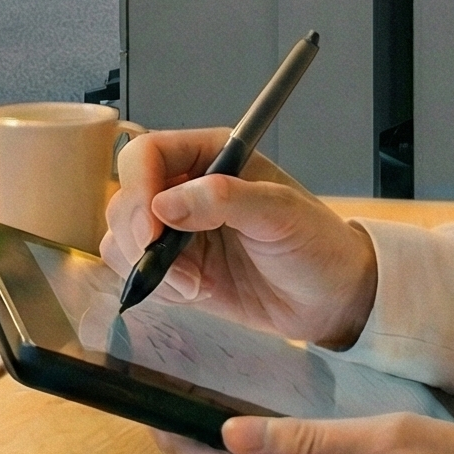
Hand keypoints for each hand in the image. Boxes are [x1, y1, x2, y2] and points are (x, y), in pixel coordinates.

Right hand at [102, 127, 376, 346]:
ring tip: (191, 284)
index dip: (139, 188)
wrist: (330, 299)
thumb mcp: (280, 213)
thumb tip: (166, 205)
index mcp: (212, 156)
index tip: (153, 229)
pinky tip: (190, 292)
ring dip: (142, 263)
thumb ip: (225, 200)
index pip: (148, 154)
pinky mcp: (176, 268)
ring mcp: (178, 230)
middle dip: (137, 234)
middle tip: (164, 264)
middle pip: (126, 196)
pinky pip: (135, 270)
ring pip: (122, 235)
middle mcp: (187, 188)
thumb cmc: (316, 244)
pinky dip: (150, 284)